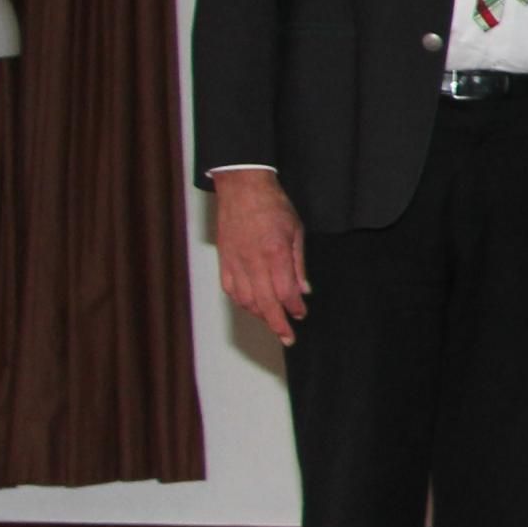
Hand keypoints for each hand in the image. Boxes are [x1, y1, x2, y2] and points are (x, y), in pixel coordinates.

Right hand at [209, 169, 310, 345]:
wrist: (243, 188)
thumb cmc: (273, 206)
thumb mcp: (296, 231)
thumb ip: (298, 264)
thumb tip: (303, 290)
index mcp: (274, 254)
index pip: (285, 292)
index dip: (294, 308)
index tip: (301, 315)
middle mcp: (253, 262)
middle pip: (265, 303)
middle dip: (278, 324)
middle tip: (288, 338)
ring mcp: (235, 262)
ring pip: (246, 300)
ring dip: (260, 314)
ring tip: (273, 320)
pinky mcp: (224, 260)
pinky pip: (231, 290)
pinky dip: (242, 302)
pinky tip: (252, 305)